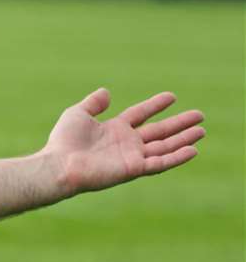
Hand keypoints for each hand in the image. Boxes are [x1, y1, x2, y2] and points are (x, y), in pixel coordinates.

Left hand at [47, 88, 203, 194]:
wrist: (60, 164)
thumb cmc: (64, 141)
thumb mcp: (77, 114)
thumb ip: (93, 103)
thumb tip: (106, 92)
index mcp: (114, 129)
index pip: (140, 114)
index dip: (155, 105)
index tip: (172, 96)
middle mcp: (126, 143)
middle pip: (158, 131)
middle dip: (179, 123)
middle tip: (199, 115)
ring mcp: (131, 157)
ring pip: (164, 147)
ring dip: (183, 139)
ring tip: (201, 130)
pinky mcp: (133, 169)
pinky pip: (160, 163)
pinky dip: (177, 157)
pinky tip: (193, 150)